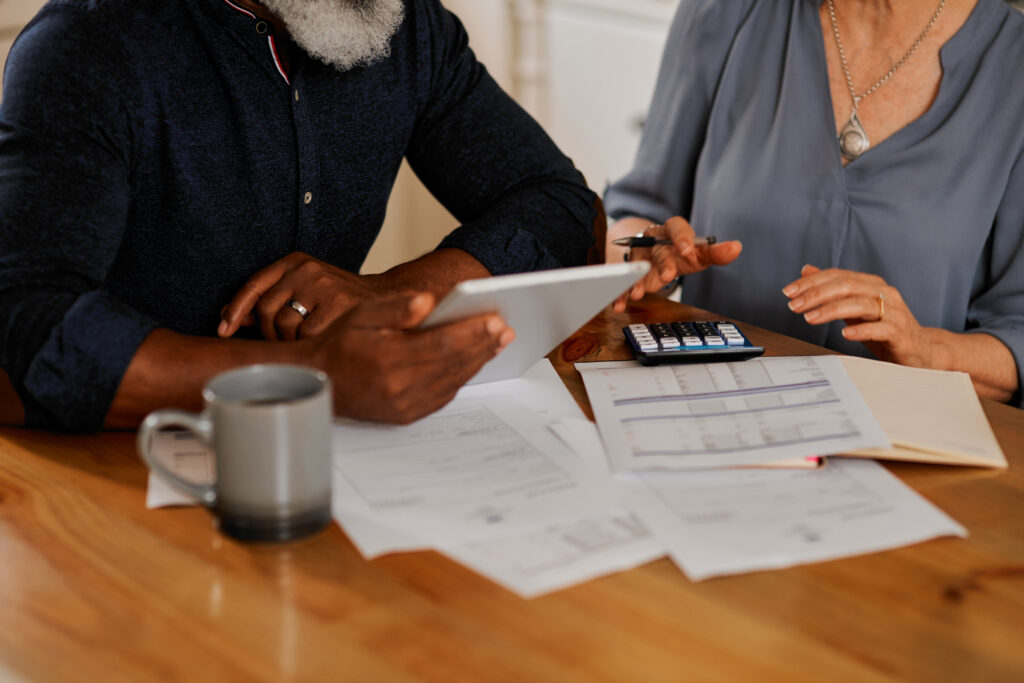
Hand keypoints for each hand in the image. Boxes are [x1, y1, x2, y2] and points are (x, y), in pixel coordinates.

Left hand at [218, 252, 389, 340]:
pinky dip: (308, 344)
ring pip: (284, 324)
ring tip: (305, 340)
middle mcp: (307, 269)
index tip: (224, 329)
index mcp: (295, 262)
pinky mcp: (338, 304)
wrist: (384, 300)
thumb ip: (269, 301)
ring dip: (289, 341)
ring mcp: (323, 285)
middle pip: (266, 310)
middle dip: (269, 333)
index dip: (236, 309)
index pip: (254, 285)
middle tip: (282, 341)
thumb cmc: (337, 301)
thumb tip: (230, 317)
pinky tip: (320, 341)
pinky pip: (307, 334)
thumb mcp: (302, 291)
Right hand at [308, 293, 514, 423]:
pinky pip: (444, 395)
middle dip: (482, 344)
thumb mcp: (361, 315)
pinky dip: (461, 377)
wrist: (320, 382)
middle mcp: (398, 386)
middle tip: (505, 330)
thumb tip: (429, 301)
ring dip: (477, 361)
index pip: (441, 343)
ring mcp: (404, 405)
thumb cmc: (341, 344)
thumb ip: (397, 308)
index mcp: (387, 358)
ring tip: (495, 342)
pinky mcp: (407, 415)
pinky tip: (473, 361)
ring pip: (452, 380)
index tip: (495, 319)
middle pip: (452, 363)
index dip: (471, 332)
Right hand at [612, 216, 741, 311]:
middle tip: (667, 276)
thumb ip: (715, 253)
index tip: (687, 250)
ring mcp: (638, 256)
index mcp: (671, 230)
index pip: (676, 227)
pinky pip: (622, 281)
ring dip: (635, 280)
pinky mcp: (628, 272)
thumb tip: (736, 247)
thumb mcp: (698, 254)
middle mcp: (652, 240)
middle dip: (662, 263)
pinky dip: (620, 293)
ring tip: (637, 293)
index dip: (681, 237)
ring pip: (636, 266)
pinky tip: (619, 304)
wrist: (655, 257)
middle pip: (657, 249)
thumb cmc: (680, 254)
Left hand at [783, 265, 934, 366]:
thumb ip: (833, 289)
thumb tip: (807, 270)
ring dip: (832, 310)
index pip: (838, 276)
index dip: (811, 282)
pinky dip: (861, 330)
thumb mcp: (854, 308)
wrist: (920, 351)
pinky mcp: (901, 333)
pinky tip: (844, 334)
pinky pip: (881, 328)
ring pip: (861, 304)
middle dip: (816, 294)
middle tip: (794, 305)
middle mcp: (884, 293)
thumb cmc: (884, 329)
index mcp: (871, 284)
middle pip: (847, 286)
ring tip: (810, 318)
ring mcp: (895, 312)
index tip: (788, 292)